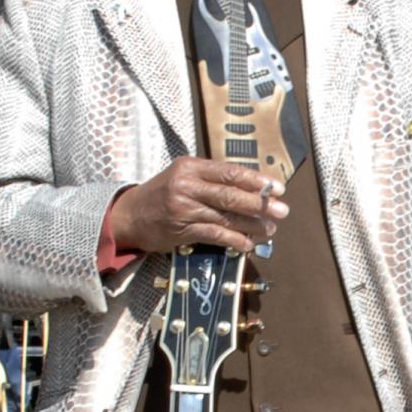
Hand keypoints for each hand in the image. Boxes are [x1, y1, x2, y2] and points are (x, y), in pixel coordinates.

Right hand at [109, 157, 288, 254]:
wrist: (130, 215)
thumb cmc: (162, 194)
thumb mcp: (183, 176)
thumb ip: (211, 178)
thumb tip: (250, 186)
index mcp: (191, 167)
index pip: (229, 172)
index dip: (255, 180)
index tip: (277, 187)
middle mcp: (187, 185)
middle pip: (230, 194)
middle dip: (259, 204)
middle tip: (281, 210)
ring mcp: (184, 209)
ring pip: (225, 216)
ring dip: (251, 225)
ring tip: (270, 229)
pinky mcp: (182, 230)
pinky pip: (214, 235)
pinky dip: (234, 241)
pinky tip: (247, 244)